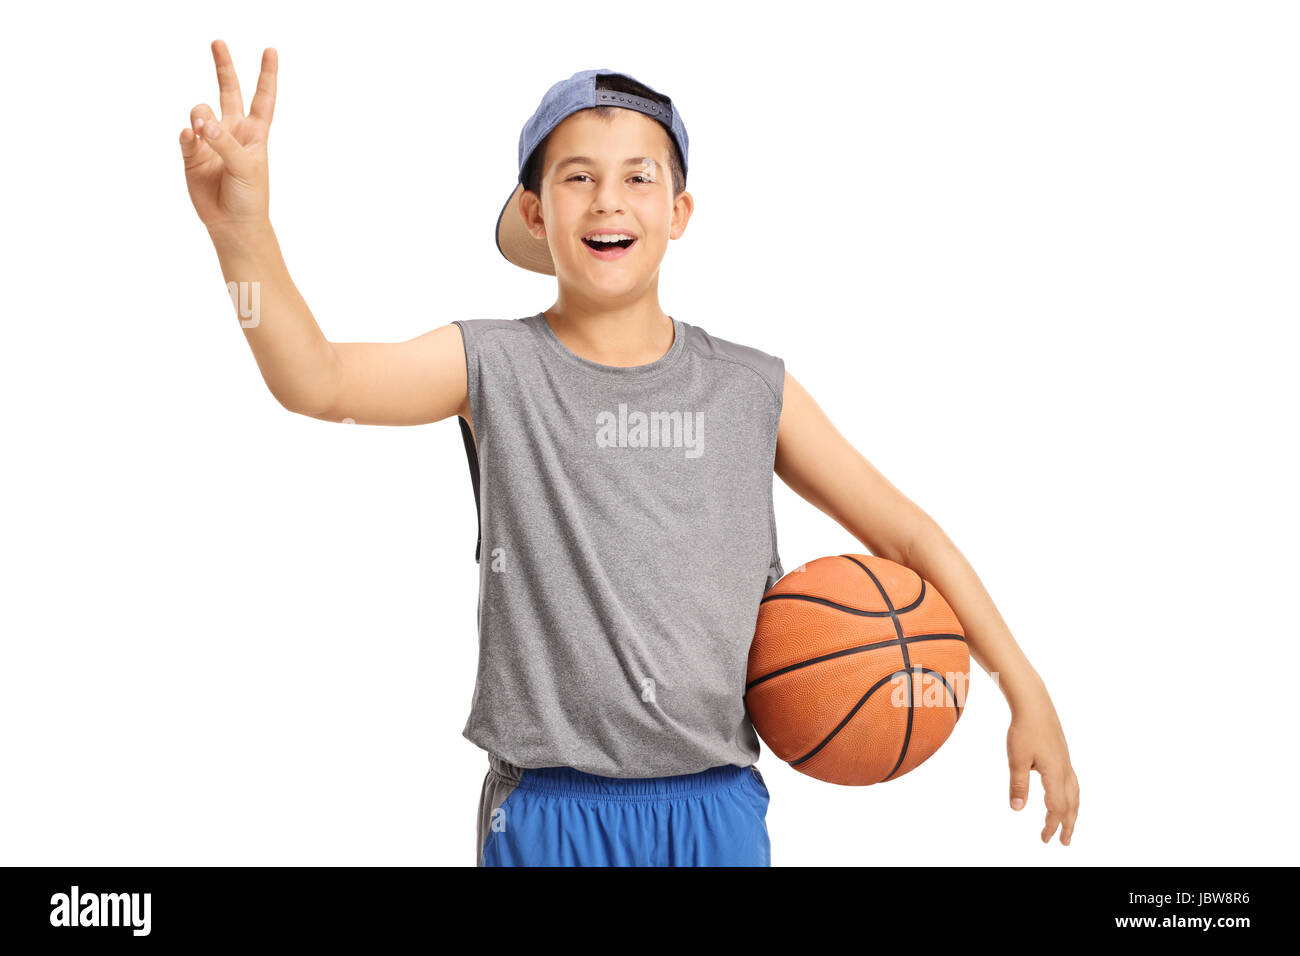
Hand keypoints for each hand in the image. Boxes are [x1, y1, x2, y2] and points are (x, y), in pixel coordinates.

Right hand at [179, 40, 276, 234]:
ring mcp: (211, 141)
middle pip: (228, 91)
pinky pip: (185, 135)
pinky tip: (191, 138)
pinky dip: (187, 135)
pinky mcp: (193, 153)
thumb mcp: (247, 167)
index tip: (271, 50)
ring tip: (203, 132)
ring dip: (200, 116)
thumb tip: (203, 124)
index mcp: (255, 133)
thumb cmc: (249, 196)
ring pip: (200, 111)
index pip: (263, 98)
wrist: (232, 224)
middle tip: (218, 43)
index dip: (267, 74)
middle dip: (223, 67)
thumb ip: (226, 143)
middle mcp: (232, 131)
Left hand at [1006, 691, 1079, 844]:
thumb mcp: (1017, 759)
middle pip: (1071, 804)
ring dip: (1072, 811)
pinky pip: (1072, 781)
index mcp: (1055, 774)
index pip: (1056, 808)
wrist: (1035, 703)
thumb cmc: (1024, 730)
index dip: (1051, 825)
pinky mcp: (1062, 754)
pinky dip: (1071, 795)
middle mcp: (1065, 770)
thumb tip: (1017, 809)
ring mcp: (1066, 762)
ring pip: (1074, 793)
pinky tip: (1062, 794)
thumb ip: (1018, 785)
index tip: (1045, 840)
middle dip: (1068, 824)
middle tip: (1064, 842)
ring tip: (1068, 823)